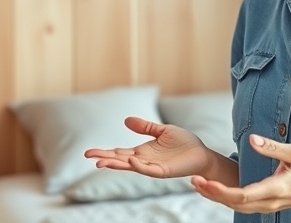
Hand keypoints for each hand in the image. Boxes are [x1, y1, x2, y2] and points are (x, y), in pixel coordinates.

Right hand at [84, 116, 212, 178]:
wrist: (202, 154)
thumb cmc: (184, 143)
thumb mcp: (162, 130)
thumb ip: (145, 127)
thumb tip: (126, 120)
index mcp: (142, 151)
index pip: (119, 152)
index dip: (105, 152)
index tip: (88, 153)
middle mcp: (144, 160)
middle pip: (120, 160)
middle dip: (104, 159)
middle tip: (88, 157)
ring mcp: (153, 166)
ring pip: (131, 166)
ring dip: (116, 165)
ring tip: (101, 162)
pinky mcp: (164, 171)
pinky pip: (149, 170)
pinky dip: (139, 166)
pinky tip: (130, 160)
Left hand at [190, 133, 290, 213]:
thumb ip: (273, 147)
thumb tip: (251, 139)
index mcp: (275, 188)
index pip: (244, 195)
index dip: (222, 191)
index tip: (206, 181)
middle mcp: (268, 202)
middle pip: (235, 203)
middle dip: (212, 193)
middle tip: (193, 180)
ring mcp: (265, 207)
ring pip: (235, 207)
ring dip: (215, 197)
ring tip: (197, 184)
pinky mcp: (263, 206)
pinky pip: (240, 206)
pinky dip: (224, 198)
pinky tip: (212, 189)